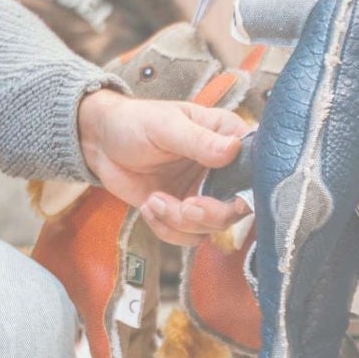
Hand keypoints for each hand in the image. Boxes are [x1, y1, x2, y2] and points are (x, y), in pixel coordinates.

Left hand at [77, 88, 249, 247]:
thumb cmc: (135, 122)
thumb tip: (233, 148)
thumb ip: (199, 141)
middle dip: (210, 214)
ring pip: (211, 227)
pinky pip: (187, 235)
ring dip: (180, 223)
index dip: (249, 189)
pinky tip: (149, 206)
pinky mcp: (182, 211)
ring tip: (154, 201)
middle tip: (185, 206)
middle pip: (238, 207)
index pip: (257, 169)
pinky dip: (166, 229)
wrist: (100, 142)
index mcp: (228, 138)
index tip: (226, 196)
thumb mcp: (166, 126)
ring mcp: (203, 192)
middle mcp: (222, 169)